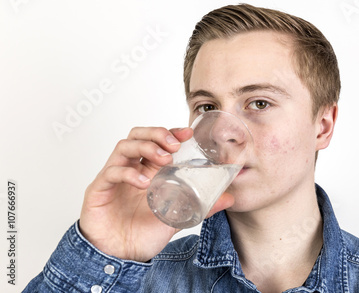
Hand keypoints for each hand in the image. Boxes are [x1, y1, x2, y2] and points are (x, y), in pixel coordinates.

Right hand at [79, 127, 233, 261]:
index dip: (170, 132)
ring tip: (164, 159)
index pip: (155, 141)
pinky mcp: (98, 190)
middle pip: (137, 135)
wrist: (121, 257)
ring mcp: (113, 178)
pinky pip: (111, 172)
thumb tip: (230, 199)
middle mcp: (130, 169)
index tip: (187, 133)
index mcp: (147, 171)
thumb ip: (202, 207)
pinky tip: (143, 183)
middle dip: (157, 133)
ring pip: (124, 147)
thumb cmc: (143, 234)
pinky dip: (128, 173)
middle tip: (174, 144)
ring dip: (146, 147)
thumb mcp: (178, 217)